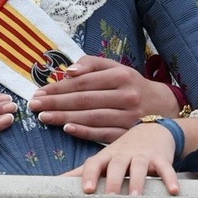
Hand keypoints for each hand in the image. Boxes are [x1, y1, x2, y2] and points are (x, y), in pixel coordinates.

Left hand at [31, 56, 181, 143]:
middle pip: (84, 100)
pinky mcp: (128, 133)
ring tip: (44, 117)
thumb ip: (92, 64)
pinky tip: (66, 128)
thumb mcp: (116, 68)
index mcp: (122, 75)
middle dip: (56, 103)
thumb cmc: (131, 84)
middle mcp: (127, 95)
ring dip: (64, 118)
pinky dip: (83, 131)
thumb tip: (69, 71)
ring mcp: (128, 116)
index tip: (39, 91)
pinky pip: (102, 133)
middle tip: (34, 105)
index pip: (83, 82)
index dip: (59, 88)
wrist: (163, 106)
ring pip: (91, 117)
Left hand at [66, 119, 180, 195]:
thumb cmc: (121, 152)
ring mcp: (142, 155)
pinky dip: (170, 178)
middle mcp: (123, 154)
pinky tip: (174, 191)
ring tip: (136, 197)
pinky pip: (166, 168)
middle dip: (113, 180)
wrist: (152, 130)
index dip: (89, 175)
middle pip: (117, 165)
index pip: (94, 164)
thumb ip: (82, 172)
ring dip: (138, 182)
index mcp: (106, 157)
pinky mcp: (160, 158)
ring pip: (140, 167)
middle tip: (110, 197)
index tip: (85, 190)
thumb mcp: (103, 159)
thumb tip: (53, 183)